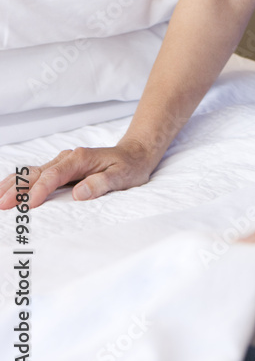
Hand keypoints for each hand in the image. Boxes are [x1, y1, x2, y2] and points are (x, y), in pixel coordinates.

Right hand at [0, 138, 157, 210]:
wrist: (135, 155)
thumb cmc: (129, 167)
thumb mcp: (122, 177)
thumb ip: (102, 184)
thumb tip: (79, 193)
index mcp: (80, 158)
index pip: (54, 175)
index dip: (40, 190)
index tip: (29, 205)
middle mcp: (68, 158)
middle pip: (37, 172)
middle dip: (17, 188)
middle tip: (1, 205)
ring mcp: (62, 163)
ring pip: (32, 172)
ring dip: (13, 185)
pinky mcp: (60, 169)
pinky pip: (36, 175)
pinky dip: (19, 182)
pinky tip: (7, 190)